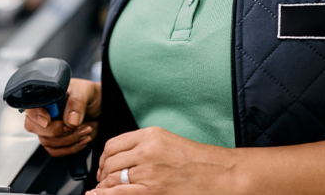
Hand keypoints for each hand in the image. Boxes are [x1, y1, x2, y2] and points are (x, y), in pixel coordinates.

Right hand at [24, 79, 101, 156]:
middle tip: (77, 126)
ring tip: (86, 131)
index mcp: (45, 96)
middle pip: (34, 127)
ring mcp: (47, 128)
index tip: (48, 122)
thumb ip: (77, 103)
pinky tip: (83, 140)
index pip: (30, 107)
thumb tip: (70, 121)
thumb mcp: (85, 92)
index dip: (36, 116)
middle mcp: (43, 112)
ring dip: (68, 141)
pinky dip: (70, 148)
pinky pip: (55, 151)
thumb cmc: (88, 94)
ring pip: (46, 142)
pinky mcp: (55, 140)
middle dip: (58, 131)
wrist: (98, 105)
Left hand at [91, 127, 239, 194]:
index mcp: (151, 135)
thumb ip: (144, 146)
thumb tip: (119, 160)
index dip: (103, 159)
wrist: (222, 175)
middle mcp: (147, 151)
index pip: (113, 145)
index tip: (103, 167)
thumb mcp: (168, 143)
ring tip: (105, 192)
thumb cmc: (200, 162)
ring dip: (104, 188)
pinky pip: (119, 193)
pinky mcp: (152, 191)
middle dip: (102, 175)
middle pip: (110, 163)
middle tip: (102, 183)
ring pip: (112, 180)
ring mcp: (149, 172)